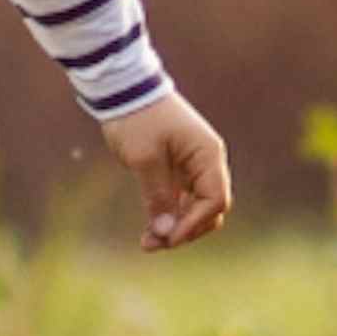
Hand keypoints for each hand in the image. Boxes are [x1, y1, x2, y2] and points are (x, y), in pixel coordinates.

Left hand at [102, 95, 232, 250]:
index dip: (194, 223)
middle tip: (153, 244)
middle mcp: (206, 162)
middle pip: (209, 208)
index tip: (168, 238)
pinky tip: (150, 231)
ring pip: (194, 208)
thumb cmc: (136, 119)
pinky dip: (168, 216)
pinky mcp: (176, 171)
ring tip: (148, 243)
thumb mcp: (144, 159)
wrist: (121, 91)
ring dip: (175, 227)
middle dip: (185, 230)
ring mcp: (193, 167)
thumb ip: (158, 195)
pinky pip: (180, 201)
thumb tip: (165, 232)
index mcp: (208, 155)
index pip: (215, 200)